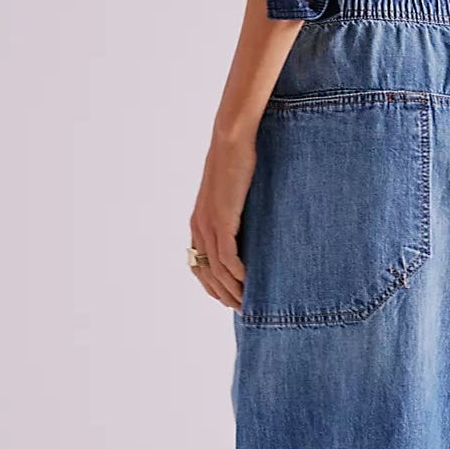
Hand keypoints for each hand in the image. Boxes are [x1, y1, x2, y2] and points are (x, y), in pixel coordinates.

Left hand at [188, 127, 255, 311]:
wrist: (231, 139)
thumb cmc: (236, 161)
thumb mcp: (233, 194)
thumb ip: (236, 213)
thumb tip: (251, 227)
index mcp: (199, 222)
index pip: (199, 265)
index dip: (212, 286)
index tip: (229, 299)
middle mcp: (199, 226)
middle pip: (207, 273)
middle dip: (223, 294)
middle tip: (242, 309)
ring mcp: (208, 223)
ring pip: (217, 269)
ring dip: (232, 288)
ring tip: (247, 302)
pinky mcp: (222, 219)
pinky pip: (226, 256)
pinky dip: (237, 272)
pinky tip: (248, 281)